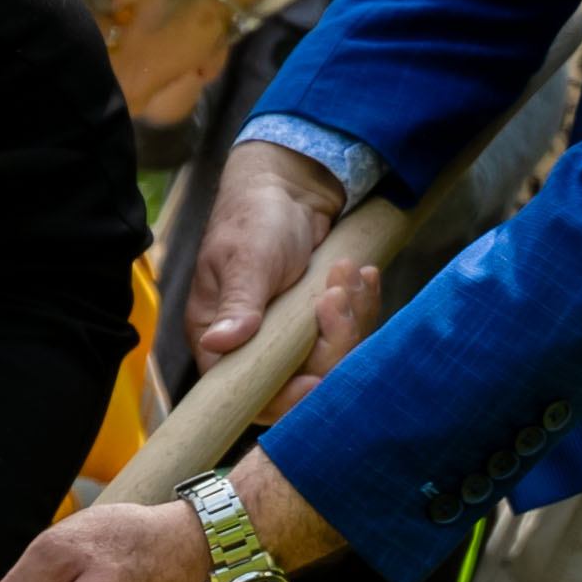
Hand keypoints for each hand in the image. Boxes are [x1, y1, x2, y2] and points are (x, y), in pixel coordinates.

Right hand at [184, 140, 381, 374]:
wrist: (289, 186)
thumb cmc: (254, 218)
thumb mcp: (246, 260)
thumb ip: (237, 305)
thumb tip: (216, 344)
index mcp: (219, 336)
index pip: (245, 389)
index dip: (281, 396)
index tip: (314, 380)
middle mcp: (252, 343)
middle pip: (298, 377)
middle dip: (328, 341)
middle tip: (335, 296)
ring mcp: (288, 334)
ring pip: (330, 355)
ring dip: (350, 316)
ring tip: (348, 272)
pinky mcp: (318, 319)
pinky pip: (347, 330)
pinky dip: (361, 305)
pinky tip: (364, 274)